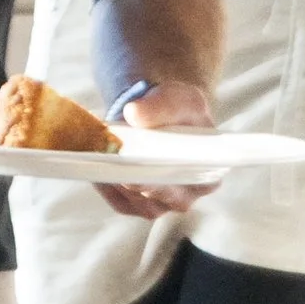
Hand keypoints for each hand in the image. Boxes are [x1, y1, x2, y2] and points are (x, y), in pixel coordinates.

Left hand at [99, 78, 216, 221]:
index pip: (190, 182)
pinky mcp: (137, 205)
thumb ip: (161, 105)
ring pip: (137, 200)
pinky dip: (106, 185)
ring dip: (118, 179)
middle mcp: (187, 195)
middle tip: (117, 165)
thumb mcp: (178, 98)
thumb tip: (135, 113)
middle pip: (161, 195)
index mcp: (208, 173)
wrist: (155, 118)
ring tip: (101, 158)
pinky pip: (119, 201)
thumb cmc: (176, 111)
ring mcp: (161, 203)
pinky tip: (96, 166)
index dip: (169, 177)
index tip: (145, 166)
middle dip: (137, 178)